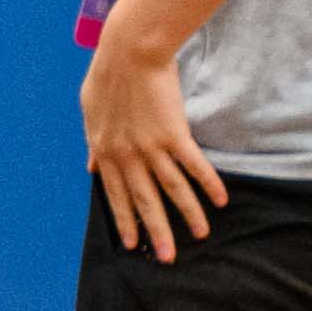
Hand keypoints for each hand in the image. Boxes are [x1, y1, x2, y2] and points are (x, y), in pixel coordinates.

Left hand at [82, 28, 227, 260]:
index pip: (116, 194)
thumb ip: (93, 144)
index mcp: (104, 151)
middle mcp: (127, 155)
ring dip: (187, 215)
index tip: (133, 243)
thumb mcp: (90, 113)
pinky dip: (208, 184)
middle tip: (166, 258)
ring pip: (172, 190)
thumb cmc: (107, 77)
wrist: (129, 52)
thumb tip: (90, 167)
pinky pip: (194, 166)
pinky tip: (221, 201)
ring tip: (200, 235)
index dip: (125, 220)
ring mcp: (151, 146)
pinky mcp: (174, 134)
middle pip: (144, 201)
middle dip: (155, 231)